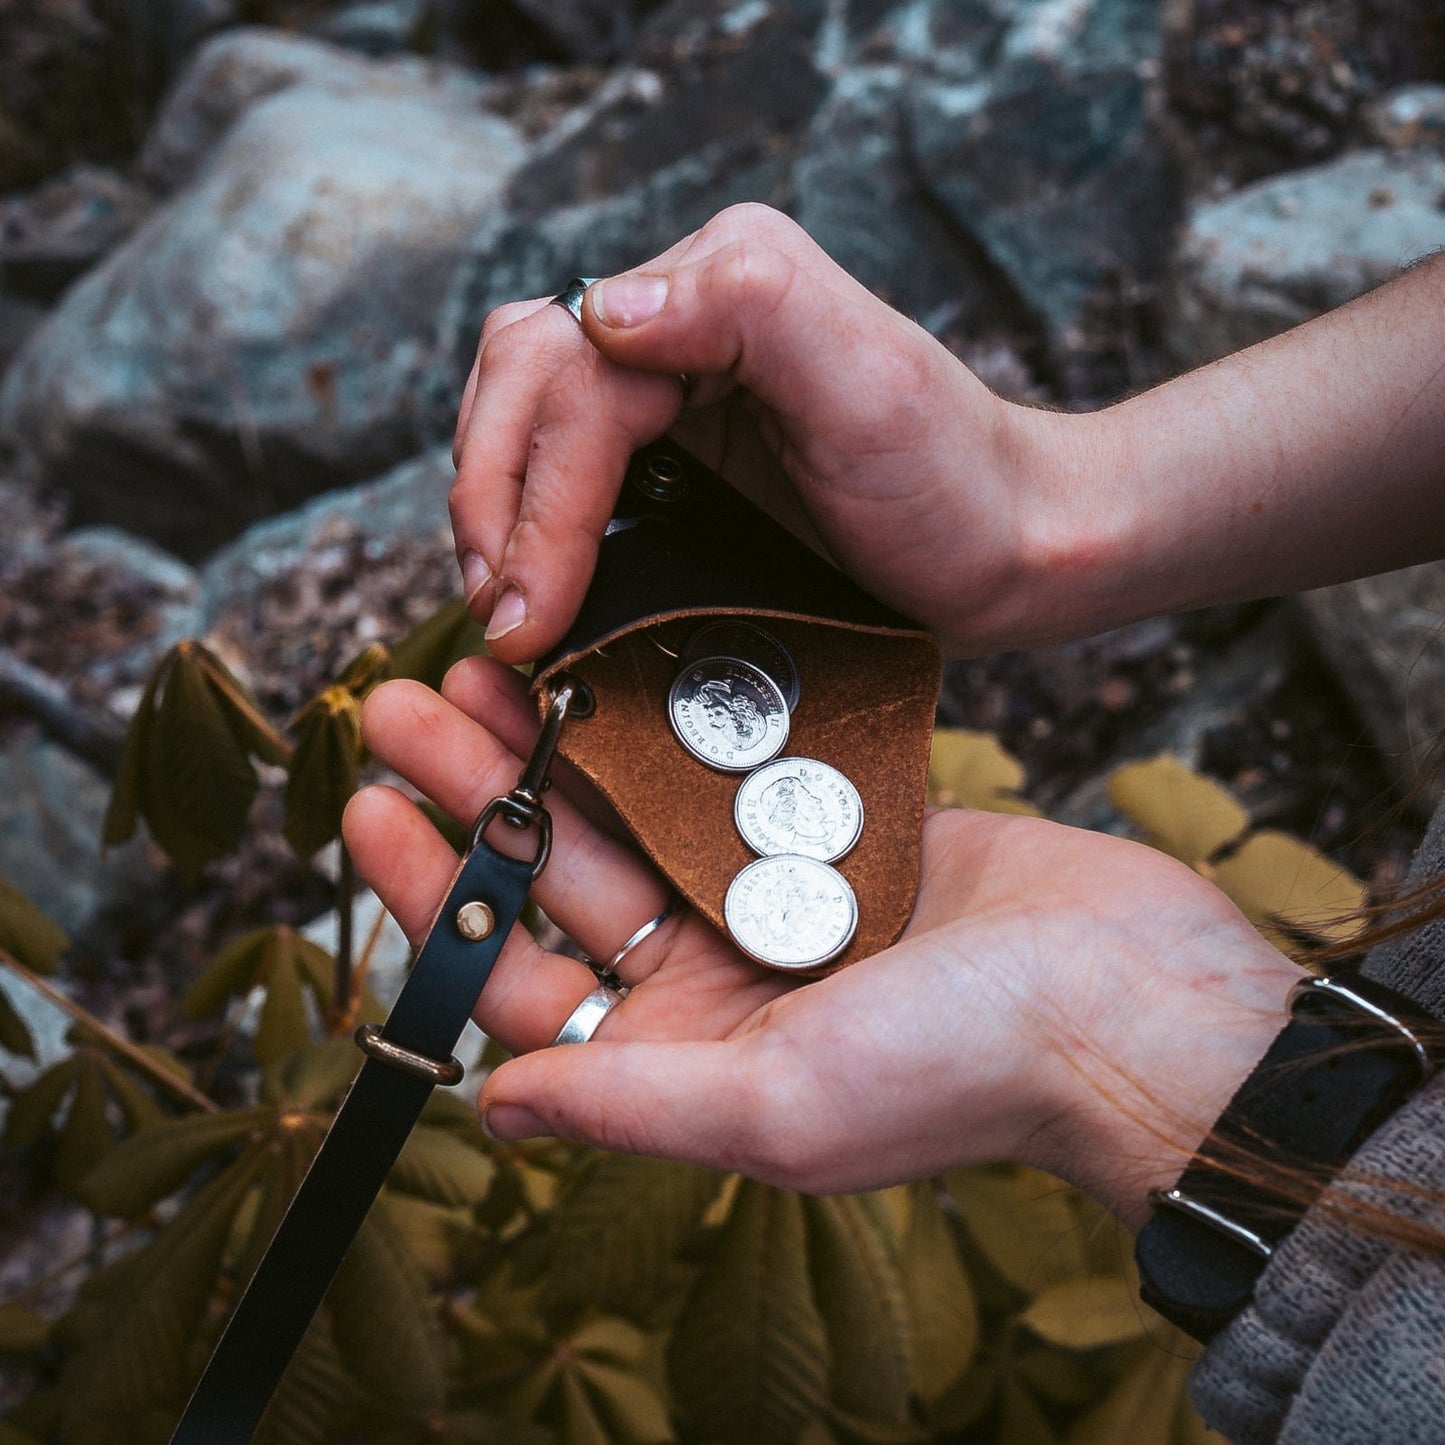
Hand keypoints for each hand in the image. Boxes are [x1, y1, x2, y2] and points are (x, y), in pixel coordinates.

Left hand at [344, 658, 1302, 1224]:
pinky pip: (720, 768)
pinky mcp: (830, 828)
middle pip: (561, 876)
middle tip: (400, 707)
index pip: (520, 979)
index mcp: (686, 1057)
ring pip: (629, 810)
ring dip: (554, 742)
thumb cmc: (972, 1070)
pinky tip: (607, 659)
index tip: (367, 810)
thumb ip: (634, 1104)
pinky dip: (662, 719)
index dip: (438, 896)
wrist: (1130, 995)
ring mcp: (770, 897)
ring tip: (481, 664)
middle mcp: (715, 980)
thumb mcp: (785, 1105)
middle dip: (477, 792)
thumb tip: (498, 1113)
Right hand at [448, 204, 1099, 661]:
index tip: (529, 613)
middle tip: (505, 620)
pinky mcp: (674, 455)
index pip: (575, 380)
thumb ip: (747, 306)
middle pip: (522, 387)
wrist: (1008, 550)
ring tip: (506, 612)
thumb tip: (603, 308)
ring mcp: (672, 389)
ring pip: (523, 423)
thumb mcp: (869, 384)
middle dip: (493, 504)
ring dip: (494, 515)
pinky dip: (530, 527)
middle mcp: (682, 320)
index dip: (537, 500)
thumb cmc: (954, 482)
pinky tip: (536, 588)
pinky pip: (564, 472)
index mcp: (720, 282)